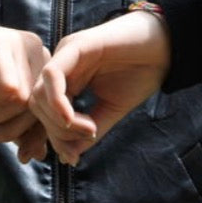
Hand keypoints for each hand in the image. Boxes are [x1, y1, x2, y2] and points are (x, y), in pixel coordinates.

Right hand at [0, 5, 50, 162]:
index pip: (49, 110)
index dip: (34, 136)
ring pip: (23, 99)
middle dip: (11, 131)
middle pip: (38, 107)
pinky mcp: (2, 43)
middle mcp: (38, 51)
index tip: (19, 155)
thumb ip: (17, 125)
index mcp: (41, 65)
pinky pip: (9, 87)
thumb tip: (39, 155)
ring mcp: (21, 44)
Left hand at [30, 10, 170, 165]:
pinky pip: (52, 75)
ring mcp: (66, 53)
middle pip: (36, 104)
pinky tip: (73, 118)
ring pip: (38, 92)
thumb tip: (69, 156)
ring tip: (89, 128)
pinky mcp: (76, 45)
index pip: (43, 112)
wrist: (165, 47)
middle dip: (55, 131)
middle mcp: (61, 65)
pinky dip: (57, 102)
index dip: (54, 138)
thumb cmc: (140, 73)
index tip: (73, 156)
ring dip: (58, 121)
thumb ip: (89, 131)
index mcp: (67, 79)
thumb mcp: (111, 109)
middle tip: (86, 137)